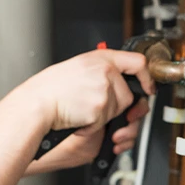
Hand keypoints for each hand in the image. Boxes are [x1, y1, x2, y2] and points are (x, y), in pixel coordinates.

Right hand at [18, 49, 154, 160]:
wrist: (36, 104)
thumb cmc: (50, 89)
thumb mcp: (78, 68)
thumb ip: (101, 71)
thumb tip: (123, 84)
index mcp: (100, 58)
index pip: (137, 62)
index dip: (147, 78)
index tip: (148, 88)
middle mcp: (105, 71)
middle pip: (128, 95)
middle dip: (116, 106)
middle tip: (94, 105)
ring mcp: (104, 90)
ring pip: (118, 111)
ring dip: (102, 117)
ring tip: (80, 108)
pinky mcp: (100, 109)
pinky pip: (105, 123)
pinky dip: (93, 126)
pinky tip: (78, 117)